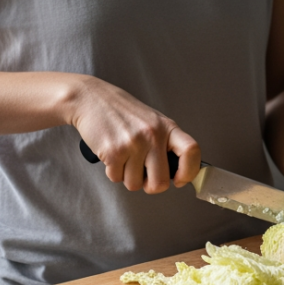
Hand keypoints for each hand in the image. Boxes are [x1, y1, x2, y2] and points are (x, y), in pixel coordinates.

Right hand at [68, 76, 199, 193]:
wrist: (92, 99)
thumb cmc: (123, 113)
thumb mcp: (153, 121)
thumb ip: (166, 143)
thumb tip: (177, 171)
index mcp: (167, 127)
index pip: (191, 151)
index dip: (189, 172)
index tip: (180, 179)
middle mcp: (153, 135)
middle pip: (160, 183)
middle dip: (150, 185)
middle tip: (144, 174)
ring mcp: (133, 144)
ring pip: (135, 184)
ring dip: (128, 176)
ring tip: (124, 157)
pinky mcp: (113, 152)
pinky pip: (116, 178)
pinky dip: (113, 172)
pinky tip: (112, 155)